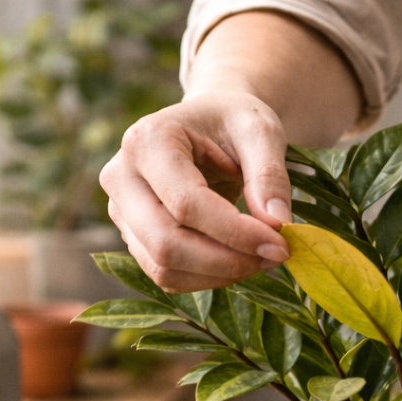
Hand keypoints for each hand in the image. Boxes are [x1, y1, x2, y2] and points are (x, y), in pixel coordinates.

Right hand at [100, 90, 292, 292]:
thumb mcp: (260, 130)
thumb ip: (270, 174)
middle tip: (275, 256)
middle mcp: (121, 177)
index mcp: (146, 141)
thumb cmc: (232, 122)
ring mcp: (122, 211)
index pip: (186, 204)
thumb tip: (277, 223)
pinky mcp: (134, 237)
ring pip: (164, 268)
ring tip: (261, 258)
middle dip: (227, 260)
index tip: (280, 243)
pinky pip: (167, 276)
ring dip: (219, 274)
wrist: (209, 124)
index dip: (235, 232)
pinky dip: (208, 278)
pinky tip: (240, 261)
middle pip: (166, 244)